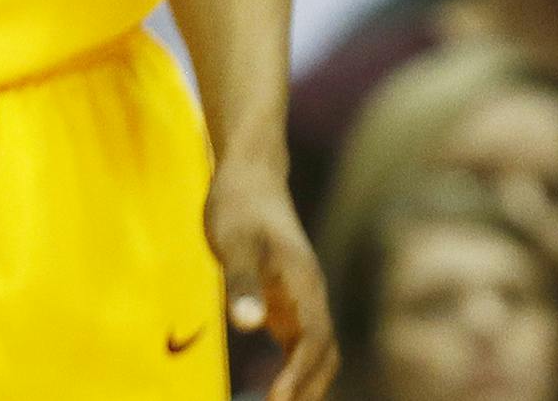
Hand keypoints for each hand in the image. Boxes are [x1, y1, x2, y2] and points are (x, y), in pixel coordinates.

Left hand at [206, 158, 336, 400]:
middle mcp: (311, 294)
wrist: (250, 178)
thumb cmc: (238, 208)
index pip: (313, 339)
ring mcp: (302, 299)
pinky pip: (302, 346)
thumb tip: (250, 325)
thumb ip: (241, 284)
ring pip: (317, 352)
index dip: (299, 375)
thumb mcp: (233, 244)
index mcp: (303, 282)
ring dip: (306, 385)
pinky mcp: (288, 302)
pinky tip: (276, 393)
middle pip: (324, 354)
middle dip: (308, 390)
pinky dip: (295, 372)